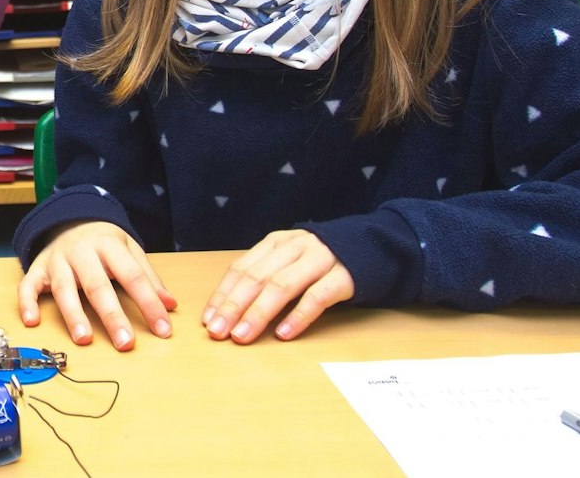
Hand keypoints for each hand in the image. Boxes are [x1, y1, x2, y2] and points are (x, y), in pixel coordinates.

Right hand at [17, 221, 175, 350]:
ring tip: (84, 339)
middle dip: (112, 316)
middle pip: (98, 285)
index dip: (149, 303)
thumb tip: (170, 305)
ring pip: (63, 289)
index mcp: (109, 245)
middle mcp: (82, 252)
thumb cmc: (104, 242)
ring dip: (73, 315)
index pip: (132, 276)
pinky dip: (27, 303)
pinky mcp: (38, 268)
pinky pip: (28, 286)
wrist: (69, 218)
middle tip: (125, 343)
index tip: (163, 329)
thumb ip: (149, 278)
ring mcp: (57, 260)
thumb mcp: (130, 250)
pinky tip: (32, 321)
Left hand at [202, 229, 352, 342]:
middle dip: (234, 306)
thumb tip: (227, 312)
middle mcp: (294, 247)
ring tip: (242, 336)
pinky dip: (298, 316)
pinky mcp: (343, 276)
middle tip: (218, 332)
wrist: (371, 248)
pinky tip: (283, 334)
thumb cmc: (320, 262)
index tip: (208, 320)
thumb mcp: (289, 261)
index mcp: (276, 243)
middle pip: (257, 277)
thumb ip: (264, 278)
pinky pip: (317, 297)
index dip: (223, 294)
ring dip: (258, 313)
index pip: (241, 268)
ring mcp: (320, 260)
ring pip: (282, 285)